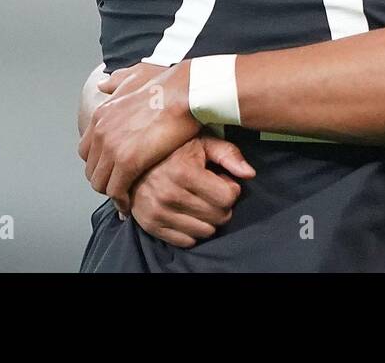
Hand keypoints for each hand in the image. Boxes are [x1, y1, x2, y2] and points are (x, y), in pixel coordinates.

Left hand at [78, 61, 201, 211]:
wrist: (186, 92)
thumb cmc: (169, 85)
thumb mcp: (135, 77)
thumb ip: (116, 82)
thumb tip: (103, 84)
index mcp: (101, 115)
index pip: (87, 151)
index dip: (100, 163)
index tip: (114, 170)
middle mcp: (100, 131)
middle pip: (91, 169)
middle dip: (105, 180)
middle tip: (121, 188)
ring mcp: (111, 147)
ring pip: (100, 183)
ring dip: (112, 193)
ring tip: (126, 198)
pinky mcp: (127, 161)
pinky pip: (116, 190)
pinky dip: (121, 201)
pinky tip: (130, 204)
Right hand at [129, 135, 253, 247]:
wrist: (134, 163)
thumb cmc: (175, 151)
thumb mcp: (203, 143)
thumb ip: (228, 154)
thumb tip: (249, 173)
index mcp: (185, 171)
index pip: (228, 197)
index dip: (230, 189)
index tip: (221, 181)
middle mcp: (170, 194)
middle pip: (219, 216)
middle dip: (222, 205)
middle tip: (211, 193)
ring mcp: (159, 212)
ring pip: (206, 231)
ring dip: (208, 219)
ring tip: (199, 202)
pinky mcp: (151, 225)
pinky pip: (186, 241)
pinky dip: (192, 231)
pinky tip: (187, 213)